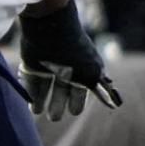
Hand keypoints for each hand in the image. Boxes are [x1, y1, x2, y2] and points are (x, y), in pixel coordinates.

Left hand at [20, 3, 121, 120]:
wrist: (51, 27)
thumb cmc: (74, 51)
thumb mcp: (91, 73)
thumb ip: (101, 90)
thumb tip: (114, 104)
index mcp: (82, 68)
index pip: (81, 89)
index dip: (77, 101)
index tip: (74, 112)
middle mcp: (66, 67)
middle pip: (62, 89)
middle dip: (59, 104)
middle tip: (54, 118)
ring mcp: (48, 64)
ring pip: (46, 86)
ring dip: (42, 100)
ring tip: (39, 113)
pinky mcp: (32, 62)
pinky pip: (31, 80)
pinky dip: (31, 91)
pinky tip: (30, 102)